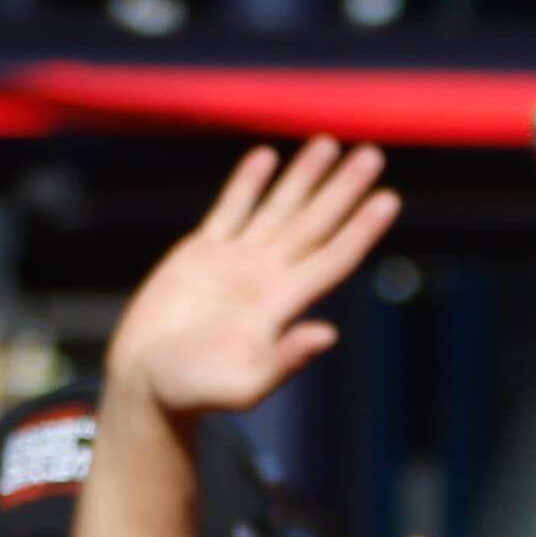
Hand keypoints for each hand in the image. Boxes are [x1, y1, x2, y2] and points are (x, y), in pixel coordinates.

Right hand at [103, 138, 399, 425]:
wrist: (146, 386)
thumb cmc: (194, 393)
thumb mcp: (242, 385)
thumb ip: (285, 360)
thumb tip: (329, 334)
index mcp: (281, 306)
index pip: (332, 259)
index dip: (360, 229)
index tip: (390, 199)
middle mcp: (265, 278)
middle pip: (313, 224)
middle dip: (342, 189)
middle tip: (373, 153)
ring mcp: (234, 263)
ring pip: (278, 209)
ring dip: (304, 177)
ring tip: (329, 143)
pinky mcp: (199, 255)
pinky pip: (230, 210)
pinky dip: (248, 183)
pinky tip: (268, 157)